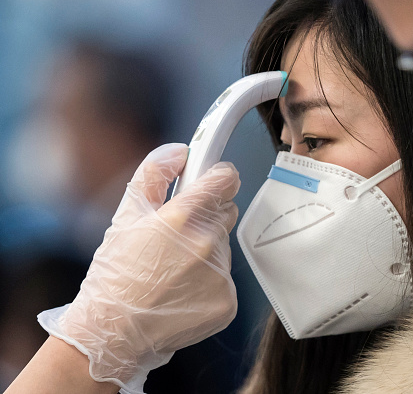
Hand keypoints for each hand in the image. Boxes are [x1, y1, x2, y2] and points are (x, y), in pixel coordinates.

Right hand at [38, 143, 240, 393]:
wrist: (113, 332)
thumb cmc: (116, 273)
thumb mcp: (126, 214)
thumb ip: (154, 173)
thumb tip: (181, 151)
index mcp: (183, 217)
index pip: (226, 179)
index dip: (218, 176)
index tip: (212, 180)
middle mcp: (207, 244)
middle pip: (227, 212)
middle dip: (207, 217)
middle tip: (178, 235)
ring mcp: (220, 275)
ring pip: (224, 247)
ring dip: (206, 251)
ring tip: (173, 269)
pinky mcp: (227, 302)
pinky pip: (225, 278)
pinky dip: (209, 282)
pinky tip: (183, 291)